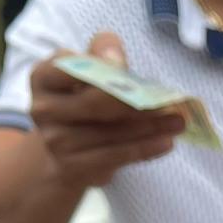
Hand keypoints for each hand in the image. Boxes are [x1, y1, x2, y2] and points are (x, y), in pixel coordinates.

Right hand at [31, 31, 186, 187]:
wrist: (67, 151)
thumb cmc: (84, 99)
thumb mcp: (89, 70)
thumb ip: (102, 55)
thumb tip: (115, 60)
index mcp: (43, 77)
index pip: (69, 66)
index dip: (96, 66)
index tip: (123, 66)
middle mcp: (43, 109)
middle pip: (95, 103)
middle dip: (136, 101)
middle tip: (171, 102)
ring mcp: (56, 142)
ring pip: (110, 133)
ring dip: (150, 128)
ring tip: (178, 122)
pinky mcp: (73, 167)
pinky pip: (115, 157)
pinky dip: (144, 149)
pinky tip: (166, 142)